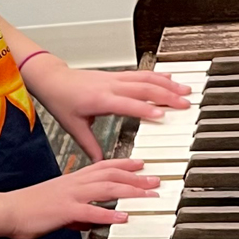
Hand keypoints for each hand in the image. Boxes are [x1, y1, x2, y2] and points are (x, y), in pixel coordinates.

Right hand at [5, 160, 160, 238]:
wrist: (6, 210)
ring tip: (149, 196)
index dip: (125, 164)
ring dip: (131, 192)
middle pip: (111, 175)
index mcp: (72, 179)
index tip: (142, 164)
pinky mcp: (64, 211)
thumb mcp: (56, 206)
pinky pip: (91, 211)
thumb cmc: (28, 209)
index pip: (103, 166)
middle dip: (136, 178)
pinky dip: (108, 213)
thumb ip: (75, 213)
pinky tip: (122, 217)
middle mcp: (74, 183)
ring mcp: (70, 196)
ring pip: (106, 189)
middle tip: (156, 180)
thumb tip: (87, 221)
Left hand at [25, 55, 192, 160]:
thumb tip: (100, 163)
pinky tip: (170, 79)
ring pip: (146, 78)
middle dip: (166, 95)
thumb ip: (90, 146)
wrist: (53, 80)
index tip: (162, 114)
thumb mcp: (74, 127)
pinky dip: (158, 76)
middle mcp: (110, 86)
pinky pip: (140, 74)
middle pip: (143, 88)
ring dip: (167, 83)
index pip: (127, 104)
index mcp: (100, 100)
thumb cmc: (61, 101)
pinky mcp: (116, 75)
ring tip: (185, 90)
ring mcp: (115, 78)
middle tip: (185, 103)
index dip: (145, 109)